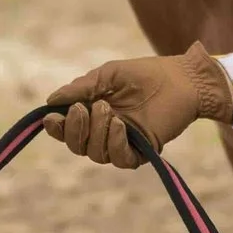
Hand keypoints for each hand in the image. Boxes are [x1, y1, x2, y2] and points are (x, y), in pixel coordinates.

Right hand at [41, 43, 232, 167]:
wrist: (182, 78)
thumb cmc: (145, 73)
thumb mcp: (108, 75)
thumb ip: (82, 88)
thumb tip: (50, 101)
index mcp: (91, 113)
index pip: (66, 129)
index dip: (56, 128)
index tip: (53, 118)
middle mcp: (103, 132)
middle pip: (77, 145)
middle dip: (75, 129)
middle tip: (84, 108)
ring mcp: (122, 143)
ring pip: (95, 154)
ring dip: (96, 132)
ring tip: (108, 109)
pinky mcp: (141, 151)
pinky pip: (120, 159)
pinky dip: (114, 144)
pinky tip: (120, 126)